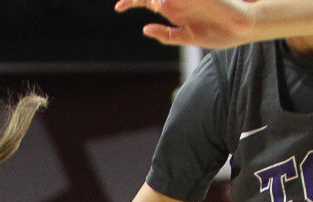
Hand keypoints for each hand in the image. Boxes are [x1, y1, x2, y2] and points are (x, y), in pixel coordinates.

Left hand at [115, 0, 255, 48]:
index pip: (148, 1)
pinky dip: (169, 0)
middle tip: (126, 2)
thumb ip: (166, 34)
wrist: (243, 28)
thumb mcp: (188, 37)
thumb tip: (145, 28)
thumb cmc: (218, 34)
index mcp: (173, 11)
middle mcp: (178, 0)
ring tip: (156, 5)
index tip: (118, 7)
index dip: (132, 1)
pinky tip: (161, 3)